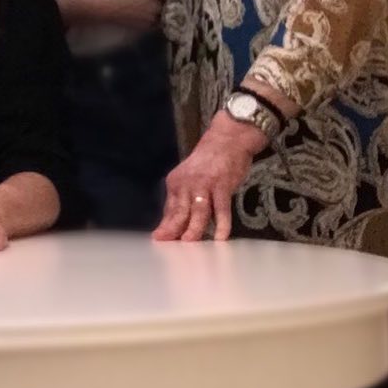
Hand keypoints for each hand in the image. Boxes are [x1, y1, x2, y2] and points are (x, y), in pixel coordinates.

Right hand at [97, 0, 172, 30]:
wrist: (104, 6)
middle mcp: (157, 6)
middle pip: (172, 3)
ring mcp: (152, 18)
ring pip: (167, 15)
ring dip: (167, 10)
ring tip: (162, 6)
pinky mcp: (146, 27)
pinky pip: (159, 24)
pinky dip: (160, 20)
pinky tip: (155, 15)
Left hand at [152, 112, 265, 241]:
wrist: (227, 139)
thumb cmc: (209, 163)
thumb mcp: (189, 179)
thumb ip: (182, 200)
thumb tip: (173, 224)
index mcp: (176, 182)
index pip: (169, 210)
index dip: (165, 227)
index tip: (160, 241)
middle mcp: (186, 183)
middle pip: (179, 212)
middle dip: (174, 231)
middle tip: (170, 248)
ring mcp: (204, 184)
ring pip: (197, 212)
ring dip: (194, 230)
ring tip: (190, 244)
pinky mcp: (221, 185)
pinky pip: (221, 208)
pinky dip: (221, 224)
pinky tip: (221, 237)